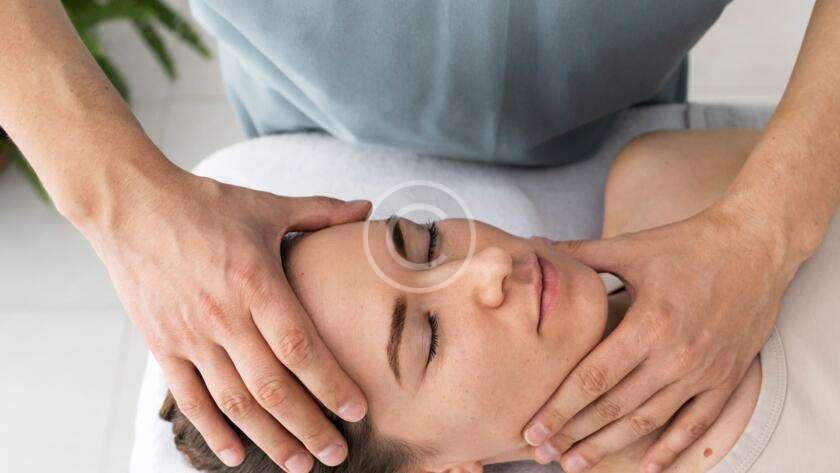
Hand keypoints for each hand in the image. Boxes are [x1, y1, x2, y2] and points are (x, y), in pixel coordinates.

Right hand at [83, 163, 370, 471]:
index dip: (330, 384)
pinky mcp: (162, 344)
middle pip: (272, 386)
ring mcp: (189, 335)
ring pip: (234, 401)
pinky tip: (237, 454)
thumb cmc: (203, 205)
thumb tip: (369, 207)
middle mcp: (223, 315)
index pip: (300, 347)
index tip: (358, 411)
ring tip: (299, 465)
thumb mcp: (266, 206)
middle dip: (308, 427)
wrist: (130, 206)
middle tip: (336, 455)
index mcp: (254, 281)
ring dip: (269, 438)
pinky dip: (213, 430)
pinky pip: (189, 397)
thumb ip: (321, 211)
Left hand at [523, 204, 796, 471]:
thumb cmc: (688, 244)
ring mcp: (703, 371)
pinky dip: (671, 449)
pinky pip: (697, 424)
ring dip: (610, 446)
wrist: (755, 246)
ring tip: (577, 463)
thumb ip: (581, 254)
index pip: (593, 378)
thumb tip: (535, 246)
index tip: (533, 430)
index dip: (560, 408)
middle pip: (615, 407)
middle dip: (575, 434)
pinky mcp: (726, 378)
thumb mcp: (631, 247)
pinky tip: (647, 467)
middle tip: (544, 453)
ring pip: (648, 421)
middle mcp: (675, 355)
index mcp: (648, 324)